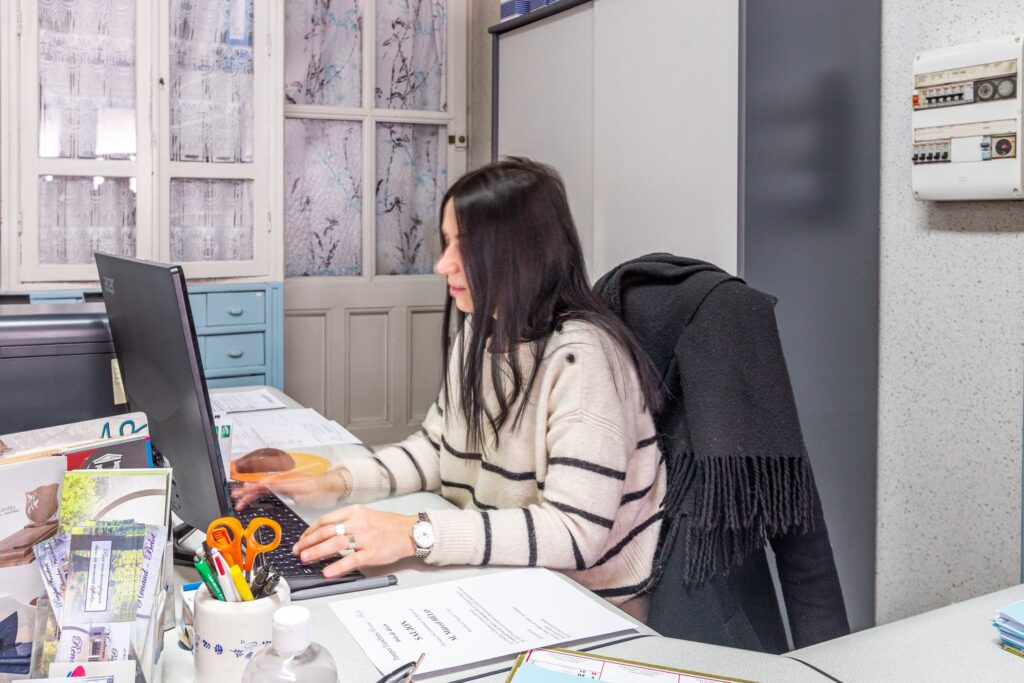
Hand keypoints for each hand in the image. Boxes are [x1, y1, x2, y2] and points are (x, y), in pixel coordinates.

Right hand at [231, 470, 349, 510]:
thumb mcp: (305, 495)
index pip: (263, 485)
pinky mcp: (286, 485)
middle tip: (235, 496)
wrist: (331, 486)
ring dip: (251, 490)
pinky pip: (269, 486)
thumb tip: (271, 489)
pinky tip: (254, 493)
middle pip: (260, 484)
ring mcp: (284, 482)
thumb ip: (283, 492)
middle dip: (246, 490)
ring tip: (239, 496)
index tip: (241, 495)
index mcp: (285, 482)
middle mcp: (283, 479)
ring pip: (263, 485)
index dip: (251, 490)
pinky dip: (259, 490)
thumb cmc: (320, 491)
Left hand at [292, 505, 417, 577]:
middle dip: (309, 542)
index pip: (326, 520)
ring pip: (336, 543)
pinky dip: (337, 566)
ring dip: (318, 551)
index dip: (310, 531)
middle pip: (327, 531)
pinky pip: (351, 560)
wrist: (410, 532)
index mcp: (355, 512)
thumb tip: (325, 534)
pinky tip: (327, 571)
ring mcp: (365, 538)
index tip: (302, 540)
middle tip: (298, 551)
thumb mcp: (366, 515)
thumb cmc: (388, 525)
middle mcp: (358, 523)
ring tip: (306, 558)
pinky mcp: (372, 552)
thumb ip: (347, 522)